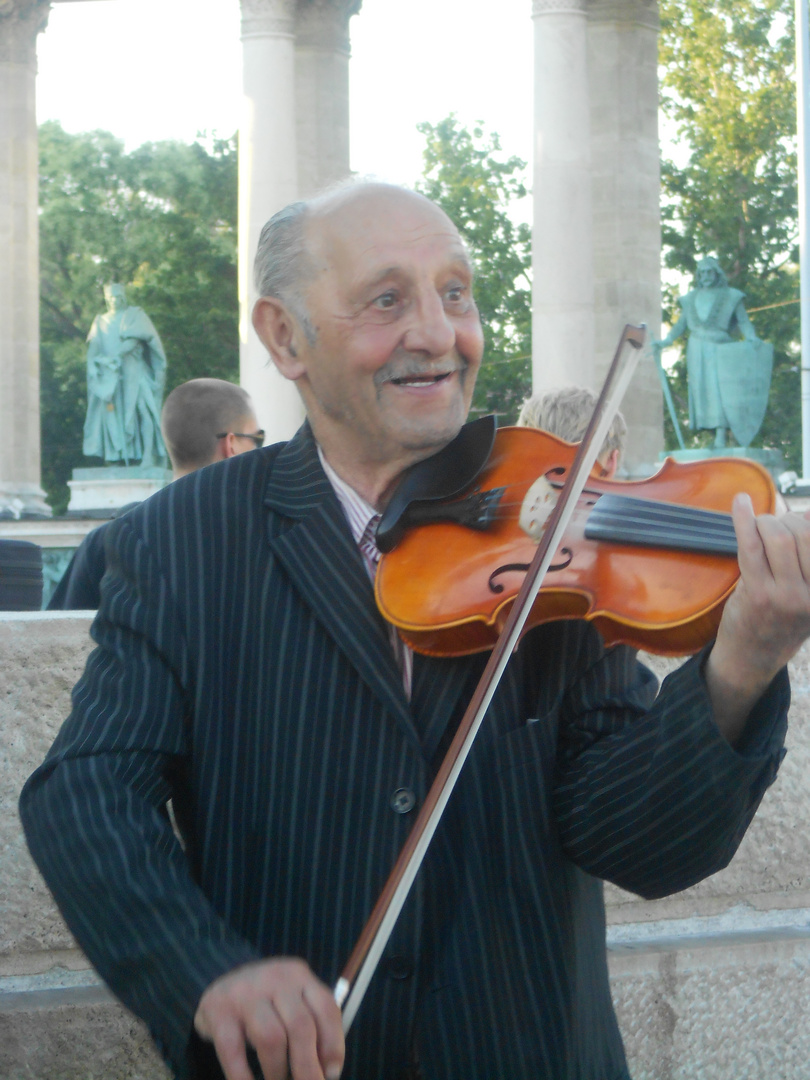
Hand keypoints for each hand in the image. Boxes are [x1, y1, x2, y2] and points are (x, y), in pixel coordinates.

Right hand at [194, 957, 343, 1079]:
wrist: (220, 987)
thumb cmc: (266, 1002)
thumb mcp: (291, 1002)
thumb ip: (310, 1026)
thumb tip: (327, 1073)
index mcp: (299, 975)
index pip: (326, 1008)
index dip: (333, 1045)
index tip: (332, 1074)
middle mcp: (274, 978)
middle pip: (300, 1025)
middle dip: (308, 1066)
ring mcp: (244, 992)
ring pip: (270, 1038)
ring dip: (278, 1071)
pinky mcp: (217, 1010)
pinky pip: (233, 1050)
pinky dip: (243, 1076)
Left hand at [706, 494, 809, 740]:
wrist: (752, 658)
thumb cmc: (780, 619)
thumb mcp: (807, 594)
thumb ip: (807, 559)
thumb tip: (807, 512)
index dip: (807, 521)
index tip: (798, 519)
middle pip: (802, 533)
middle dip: (786, 520)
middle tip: (773, 526)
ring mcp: (785, 595)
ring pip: (778, 536)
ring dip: (766, 522)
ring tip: (759, 527)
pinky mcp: (757, 593)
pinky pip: (751, 545)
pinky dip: (744, 519)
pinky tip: (741, 501)